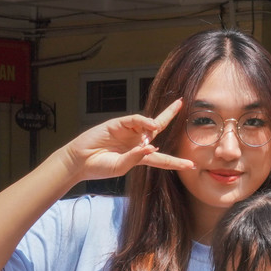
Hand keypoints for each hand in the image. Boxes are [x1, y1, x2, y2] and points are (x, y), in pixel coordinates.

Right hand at [61, 99, 193, 181]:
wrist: (79, 161)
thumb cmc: (100, 167)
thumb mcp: (121, 167)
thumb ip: (137, 158)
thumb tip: (152, 147)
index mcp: (140, 156)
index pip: (163, 158)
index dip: (176, 162)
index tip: (192, 165)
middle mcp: (137, 141)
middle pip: (158, 127)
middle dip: (169, 115)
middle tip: (181, 104)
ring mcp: (128, 131)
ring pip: (148, 123)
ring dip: (154, 127)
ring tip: (150, 135)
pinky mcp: (118, 124)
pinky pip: (135, 120)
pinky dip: (144, 121)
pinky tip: (150, 126)